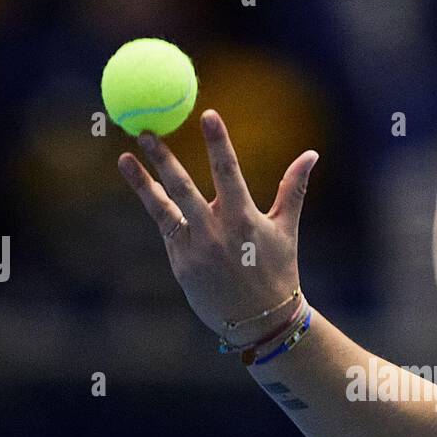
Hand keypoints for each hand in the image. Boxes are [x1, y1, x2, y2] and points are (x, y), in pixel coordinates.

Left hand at [117, 108, 318, 341]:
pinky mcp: (181, 265)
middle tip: (147, 131)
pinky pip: (167, 228)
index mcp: (245, 219)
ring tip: (125, 157)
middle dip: (164, 158)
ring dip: (144, 181)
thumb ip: (293, 188)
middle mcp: (217, 233)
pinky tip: (142, 183)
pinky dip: (155, 205)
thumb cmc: (277, 271)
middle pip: (184, 188)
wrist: (261, 321)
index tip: (208, 115)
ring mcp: (196, 250)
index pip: (228, 172)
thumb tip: (311, 154)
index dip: (218, 143)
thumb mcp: (287, 229)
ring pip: (165, 208)